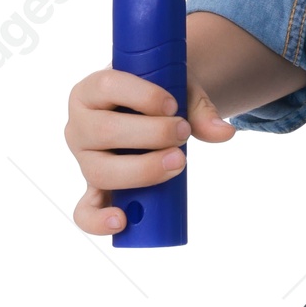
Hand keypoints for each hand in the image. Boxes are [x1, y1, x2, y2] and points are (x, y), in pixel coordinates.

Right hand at [65, 68, 235, 236]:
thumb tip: (226, 133)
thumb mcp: (178, 90)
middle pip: (103, 131)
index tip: (173, 105)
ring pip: (100, 171)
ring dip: (141, 170)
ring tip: (177, 163)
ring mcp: (84, 160)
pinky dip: (98, 220)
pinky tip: (122, 221)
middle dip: (149, 134)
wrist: (153, 111)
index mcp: (92, 90)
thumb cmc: (160, 95)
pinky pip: (85, 211)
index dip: (141, 96)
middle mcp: (79, 125)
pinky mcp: (92, 188)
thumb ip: (200, 109)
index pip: (107, 85)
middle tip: (183, 133)